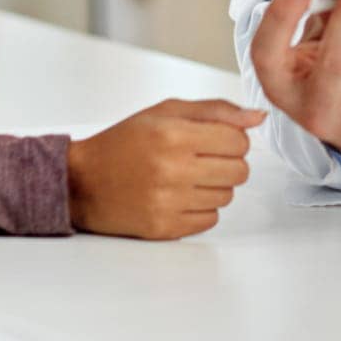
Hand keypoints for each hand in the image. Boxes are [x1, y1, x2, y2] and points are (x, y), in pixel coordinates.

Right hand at [67, 99, 265, 240]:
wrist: (83, 181)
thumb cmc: (124, 142)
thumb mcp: (165, 112)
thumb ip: (215, 111)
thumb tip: (256, 116)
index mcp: (173, 135)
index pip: (238, 141)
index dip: (232, 138)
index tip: (216, 138)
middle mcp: (173, 170)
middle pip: (239, 171)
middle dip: (227, 162)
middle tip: (202, 158)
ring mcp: (169, 203)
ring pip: (227, 197)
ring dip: (214, 185)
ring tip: (186, 176)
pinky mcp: (166, 229)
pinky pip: (210, 220)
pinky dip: (200, 208)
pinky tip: (178, 195)